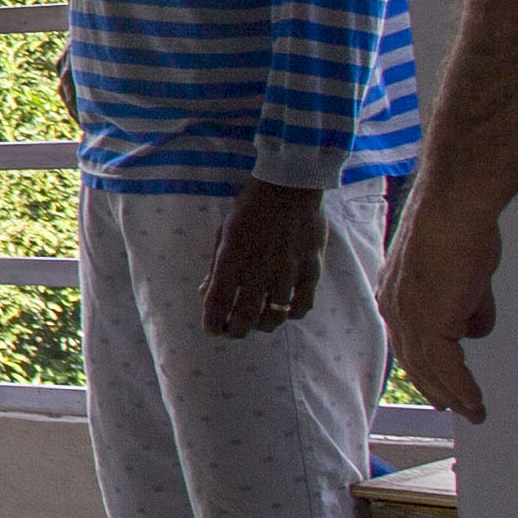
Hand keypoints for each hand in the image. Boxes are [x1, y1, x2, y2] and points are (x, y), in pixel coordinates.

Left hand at [201, 180, 326, 337]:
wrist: (290, 185)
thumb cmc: (251, 207)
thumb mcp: (224, 232)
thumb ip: (215, 266)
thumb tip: (205, 293)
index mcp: (232, 257)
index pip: (217, 303)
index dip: (212, 323)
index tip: (212, 329)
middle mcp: (259, 268)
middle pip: (245, 318)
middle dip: (235, 331)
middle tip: (233, 330)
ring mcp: (288, 270)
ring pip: (275, 317)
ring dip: (263, 325)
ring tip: (258, 321)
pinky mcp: (311, 269)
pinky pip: (302, 306)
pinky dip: (291, 315)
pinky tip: (285, 310)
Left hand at [386, 187, 500, 418]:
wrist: (453, 209)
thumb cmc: (457, 225)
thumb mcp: (462, 271)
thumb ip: (466, 303)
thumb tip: (473, 326)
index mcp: (395, 292)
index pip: (407, 337)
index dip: (421, 362)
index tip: (435, 380)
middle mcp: (394, 307)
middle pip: (414, 359)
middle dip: (434, 386)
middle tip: (452, 406)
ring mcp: (408, 317)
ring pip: (431, 369)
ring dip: (454, 395)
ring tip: (473, 411)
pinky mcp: (429, 323)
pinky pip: (448, 369)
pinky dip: (463, 389)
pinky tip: (475, 403)